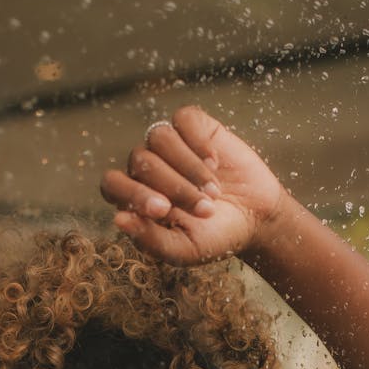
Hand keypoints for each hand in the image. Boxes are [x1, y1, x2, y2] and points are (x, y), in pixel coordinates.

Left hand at [100, 106, 282, 265]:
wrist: (255, 218)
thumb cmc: (215, 237)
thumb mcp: (185, 249)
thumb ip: (151, 240)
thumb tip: (118, 218)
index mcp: (136, 198)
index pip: (113, 184)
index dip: (134, 193)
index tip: (164, 209)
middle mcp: (147, 168)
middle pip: (140, 160)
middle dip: (175, 187)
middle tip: (205, 210)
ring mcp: (169, 145)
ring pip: (159, 137)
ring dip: (189, 167)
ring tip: (213, 192)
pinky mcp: (194, 127)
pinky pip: (183, 119)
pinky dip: (199, 143)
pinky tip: (214, 163)